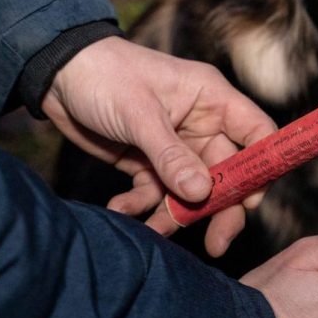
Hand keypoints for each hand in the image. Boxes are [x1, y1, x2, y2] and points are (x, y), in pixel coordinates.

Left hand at [42, 36, 275, 256]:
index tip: (252, 201)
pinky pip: (155, 193)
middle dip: (221, 209)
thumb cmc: (105, 76)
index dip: (261, 166)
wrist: (56, 74)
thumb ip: (170, 156)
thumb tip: (201, 193)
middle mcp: (200, 124)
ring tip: (154, 232)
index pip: (256, 133)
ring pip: (190, 191)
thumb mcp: (139, 114)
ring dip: (175, 214)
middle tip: (216, 244)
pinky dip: (142, 206)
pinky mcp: (147, 162)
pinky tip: (120, 209)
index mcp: (212, 99)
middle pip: (227, 173)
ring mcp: (175, 146)